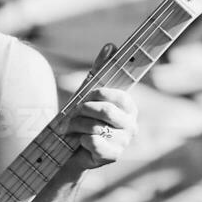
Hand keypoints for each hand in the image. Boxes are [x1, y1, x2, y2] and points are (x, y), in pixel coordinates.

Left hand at [65, 44, 138, 168]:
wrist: (71, 150)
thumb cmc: (83, 119)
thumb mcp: (88, 93)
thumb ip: (100, 70)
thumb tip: (111, 45)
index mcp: (128, 106)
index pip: (113, 95)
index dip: (94, 95)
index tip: (83, 98)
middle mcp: (131, 124)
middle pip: (104, 111)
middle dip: (81, 112)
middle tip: (71, 116)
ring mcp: (124, 141)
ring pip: (95, 127)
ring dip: (76, 127)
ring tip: (70, 130)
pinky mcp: (114, 156)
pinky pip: (93, 142)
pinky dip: (80, 141)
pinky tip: (80, 143)